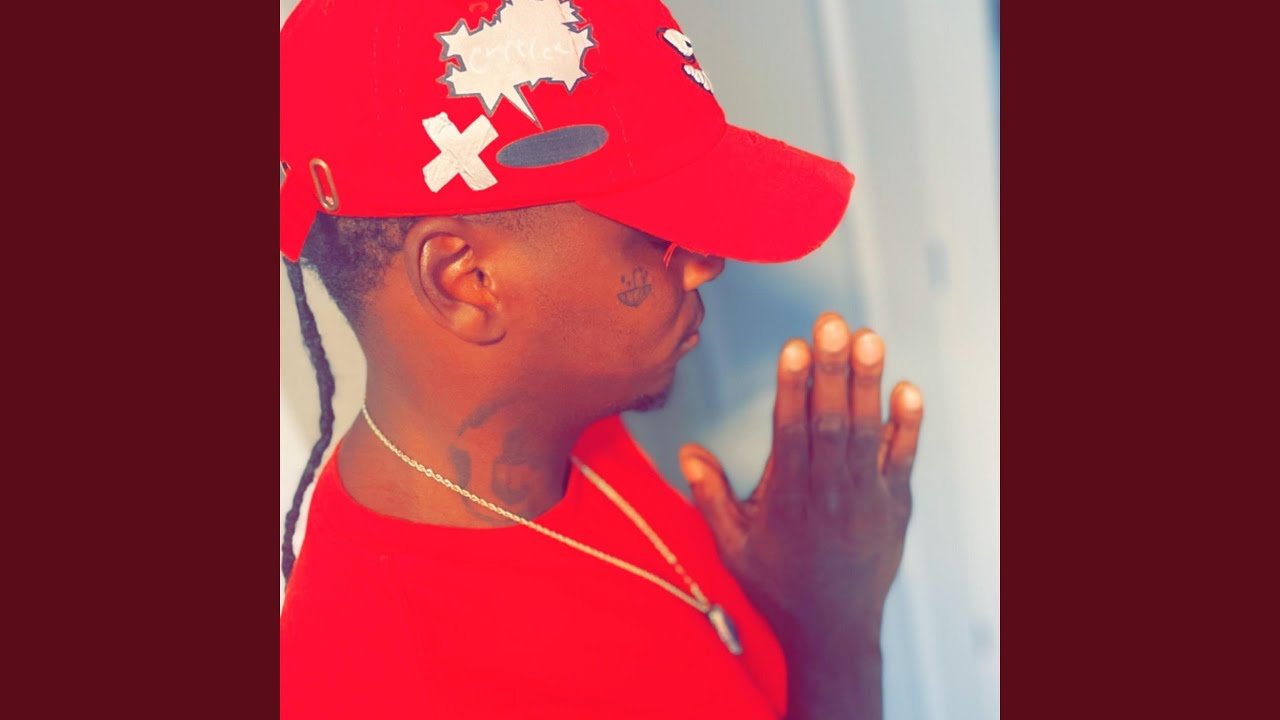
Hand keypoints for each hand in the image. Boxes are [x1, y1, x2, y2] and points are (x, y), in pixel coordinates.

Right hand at [678, 313, 921, 717]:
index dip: (793, 387)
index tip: (794, 347)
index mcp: (785, 500)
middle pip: (830, 422)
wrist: (833, 632)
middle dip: (832, 369)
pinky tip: (907, 390)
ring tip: (868, 339)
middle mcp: (826, 495)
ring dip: (868, 384)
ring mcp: (864, 500)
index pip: (789, 432)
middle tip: (833, 323)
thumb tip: (688, 454)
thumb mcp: (732, 547)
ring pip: (866, 433)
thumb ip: (710, 497)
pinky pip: (901, 461)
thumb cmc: (780, 587)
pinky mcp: (893, 507)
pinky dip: (907, 427)